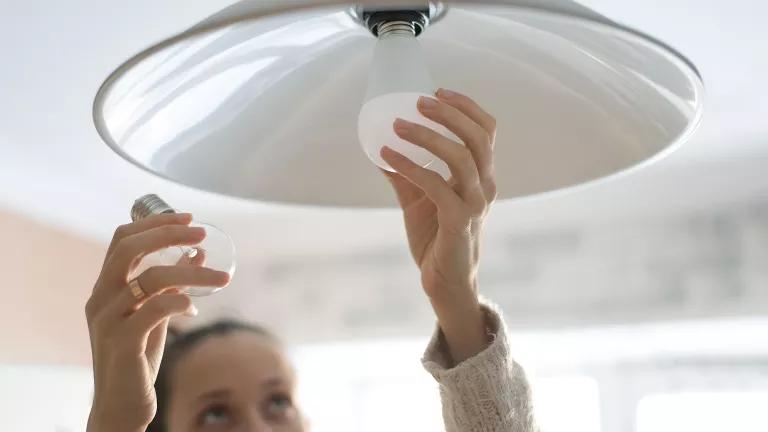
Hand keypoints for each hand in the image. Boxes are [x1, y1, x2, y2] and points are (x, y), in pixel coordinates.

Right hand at [85, 213, 229, 431]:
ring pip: (151, 278)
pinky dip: (180, 302)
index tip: (189, 218)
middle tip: (202, 234)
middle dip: (168, 234)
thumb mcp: (155, 315)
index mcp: (105, 288)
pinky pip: (154, 309)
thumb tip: (197, 253)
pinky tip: (193, 309)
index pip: (122, 239)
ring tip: (222, 279)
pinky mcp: (122, 343)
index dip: (155, 223)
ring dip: (193, 273)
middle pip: (129, 248)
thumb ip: (170, 285)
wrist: (121, 405)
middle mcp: (100, 299)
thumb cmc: (137, 358)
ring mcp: (108, 320)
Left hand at [381, 88, 496, 363]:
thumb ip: (405, 173)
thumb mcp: (418, 198)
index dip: (466, 106)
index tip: (437, 90)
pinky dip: (411, 166)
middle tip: (419, 101)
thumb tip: (378, 146)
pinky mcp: (459, 223)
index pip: (486, 131)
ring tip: (399, 123)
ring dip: (428, 136)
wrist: (445, 282)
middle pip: (478, 138)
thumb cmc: (436, 237)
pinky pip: (437, 186)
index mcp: (481, 176)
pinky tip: (387, 155)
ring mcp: (475, 204)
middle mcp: (485, 186)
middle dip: (450, 113)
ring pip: (461, 158)